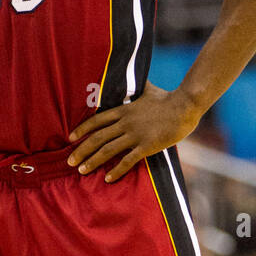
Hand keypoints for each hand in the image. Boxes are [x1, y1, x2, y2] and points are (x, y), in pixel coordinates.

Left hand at [67, 83, 200, 182]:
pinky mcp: (147, 146)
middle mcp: (126, 122)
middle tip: (69, 161)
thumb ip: (137, 88)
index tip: (71, 137)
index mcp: (124, 110)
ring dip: (93, 161)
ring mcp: (135, 135)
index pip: (97, 120)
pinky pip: (128, 160)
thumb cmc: (168, 98)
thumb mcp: (148, 90)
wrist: (185, 106)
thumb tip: (135, 76)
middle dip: (81, 150)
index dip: (82, 129)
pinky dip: (116, 170)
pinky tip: (107, 178)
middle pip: (98, 137)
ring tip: (81, 170)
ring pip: (108, 150)